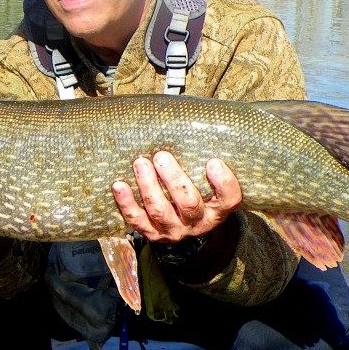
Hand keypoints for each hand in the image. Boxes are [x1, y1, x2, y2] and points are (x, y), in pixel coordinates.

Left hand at [111, 151, 242, 242]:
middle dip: (174, 180)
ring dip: (148, 186)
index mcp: (218, 209)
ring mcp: (174, 230)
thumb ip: (204, 158)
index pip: (229, 199)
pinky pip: (137, 220)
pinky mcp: (152, 232)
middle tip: (161, 156)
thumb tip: (196, 117)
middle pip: (189, 204)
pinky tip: (119, 185)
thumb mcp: (207, 179)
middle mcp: (197, 222)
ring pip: (160, 211)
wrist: (182, 221)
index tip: (214, 162)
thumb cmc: (197, 187)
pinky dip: (127, 203)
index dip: (224, 183)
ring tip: (140, 163)